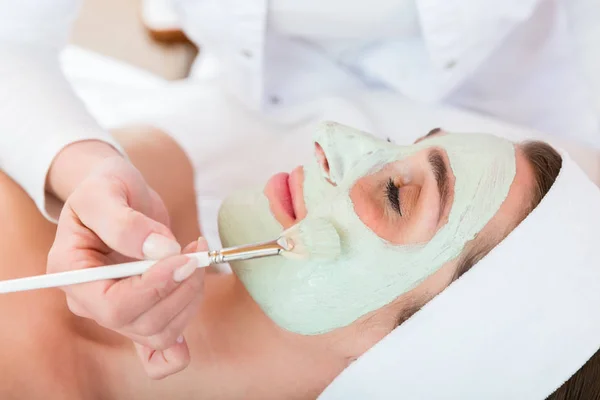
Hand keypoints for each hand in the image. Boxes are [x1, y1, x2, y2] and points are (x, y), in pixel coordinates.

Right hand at [46, 144, 204, 378]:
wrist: (117, 194)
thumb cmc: (105, 188)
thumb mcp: (106, 191)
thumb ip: (126, 221)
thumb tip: (162, 250)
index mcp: (72, 274)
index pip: (114, 305)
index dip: (154, 287)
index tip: (183, 259)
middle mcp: (92, 301)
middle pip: (143, 323)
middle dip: (180, 290)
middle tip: (197, 253)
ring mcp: (119, 311)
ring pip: (160, 332)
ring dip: (191, 299)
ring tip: (198, 257)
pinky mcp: (143, 311)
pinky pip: (158, 353)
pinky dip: (179, 347)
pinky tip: (188, 312)